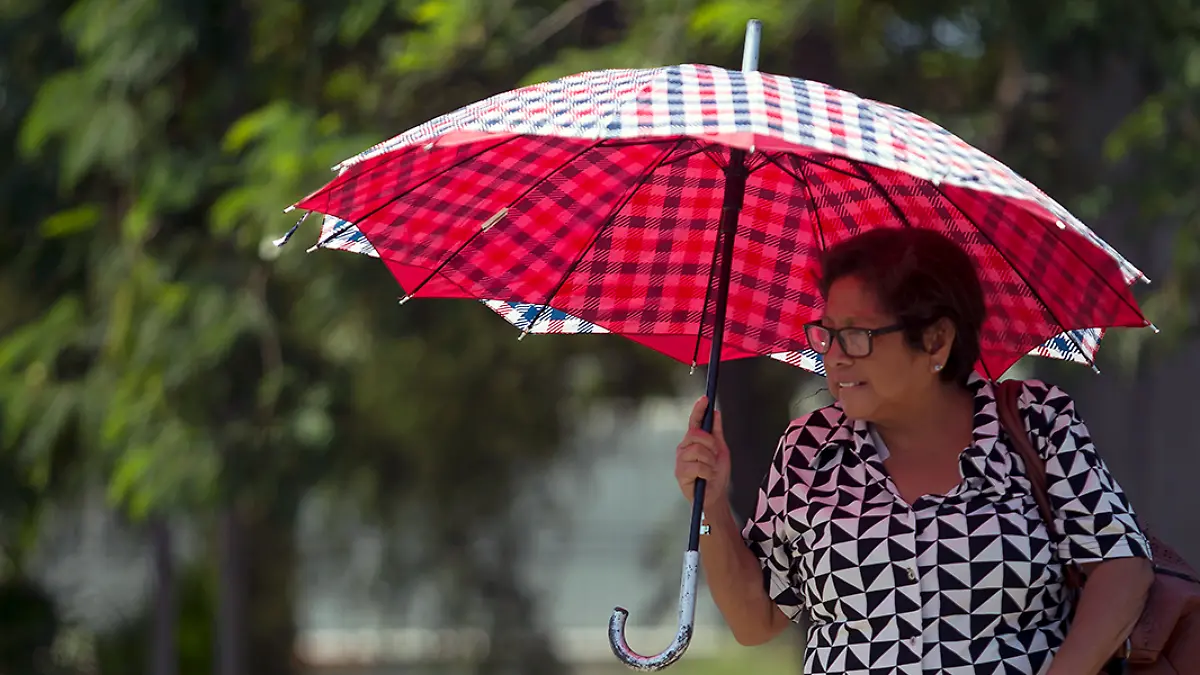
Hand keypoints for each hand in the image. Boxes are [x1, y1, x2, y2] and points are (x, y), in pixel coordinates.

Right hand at [674, 396, 731, 510]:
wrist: (715, 496)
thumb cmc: (716, 474)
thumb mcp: (720, 451)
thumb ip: (716, 433)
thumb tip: (716, 413)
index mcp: (692, 442)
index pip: (694, 422)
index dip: (699, 409)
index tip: (705, 398)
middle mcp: (683, 448)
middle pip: (696, 435)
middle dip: (710, 444)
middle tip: (714, 456)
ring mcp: (680, 461)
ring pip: (698, 451)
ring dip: (710, 462)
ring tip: (710, 470)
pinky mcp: (680, 474)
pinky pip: (698, 466)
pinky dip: (708, 473)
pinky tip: (706, 478)